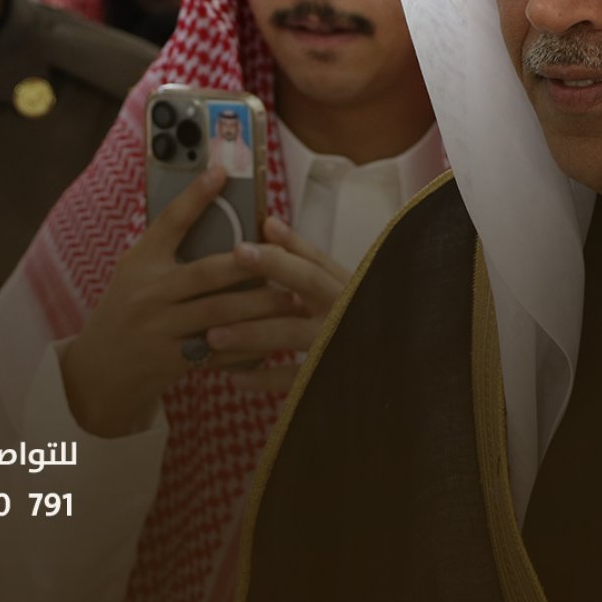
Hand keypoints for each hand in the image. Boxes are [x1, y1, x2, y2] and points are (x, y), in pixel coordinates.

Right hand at [60, 165, 301, 437]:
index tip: (221, 171)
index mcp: (139, 263)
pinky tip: (275, 338)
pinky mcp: (171, 361)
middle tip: (284, 256)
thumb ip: (168, 250)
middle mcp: (148, 293)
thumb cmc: (128, 311)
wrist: (99, 370)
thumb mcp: (136, 274)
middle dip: (249, 264)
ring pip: (220, 314)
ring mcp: (159, 329)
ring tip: (293, 299)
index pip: (168, 222)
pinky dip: (249, 345)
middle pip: (206, 272)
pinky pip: (218, 350)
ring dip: (260, 306)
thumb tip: (220, 219)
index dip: (194, 196)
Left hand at [210, 216, 349, 394]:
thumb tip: (269, 221)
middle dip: (274, 266)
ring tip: (213, 335)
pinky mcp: (332, 379)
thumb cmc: (354, 319)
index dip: (284, 246)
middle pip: (308, 282)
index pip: (314, 260)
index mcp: (345, 288)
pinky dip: (264, 379)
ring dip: (251, 332)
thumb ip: (304, 256)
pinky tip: (234, 378)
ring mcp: (339, 345)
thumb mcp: (337, 287)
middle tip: (234, 255)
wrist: (389, 367)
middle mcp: (345, 310)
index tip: (248, 239)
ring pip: (291, 333)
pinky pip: (295, 379)